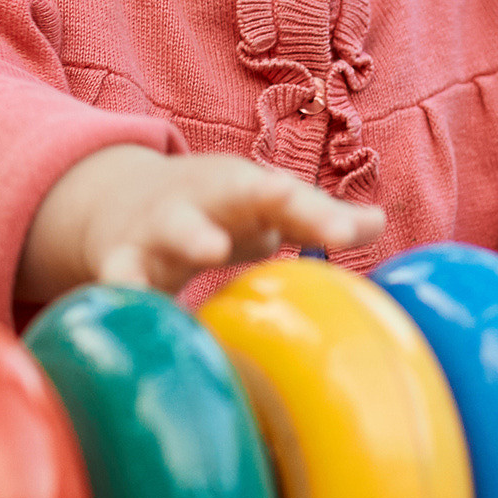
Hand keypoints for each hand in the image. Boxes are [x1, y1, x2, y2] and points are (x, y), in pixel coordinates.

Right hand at [20, 146, 385, 304]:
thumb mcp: (261, 203)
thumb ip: (315, 215)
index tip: (349, 232)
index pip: (289, 198)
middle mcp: (206, 200)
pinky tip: (133, 309)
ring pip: (175, 229)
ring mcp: (160, 227)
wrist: (118, 198)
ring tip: (209, 248)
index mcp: (244, 189)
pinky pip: (119, 278)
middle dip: (260, 198)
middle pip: (234, 196)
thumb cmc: (215, 209)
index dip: (318, 213)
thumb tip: (378, 223)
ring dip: (192, 235)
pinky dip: (124, 293)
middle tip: (287, 201)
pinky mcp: (120, 259)